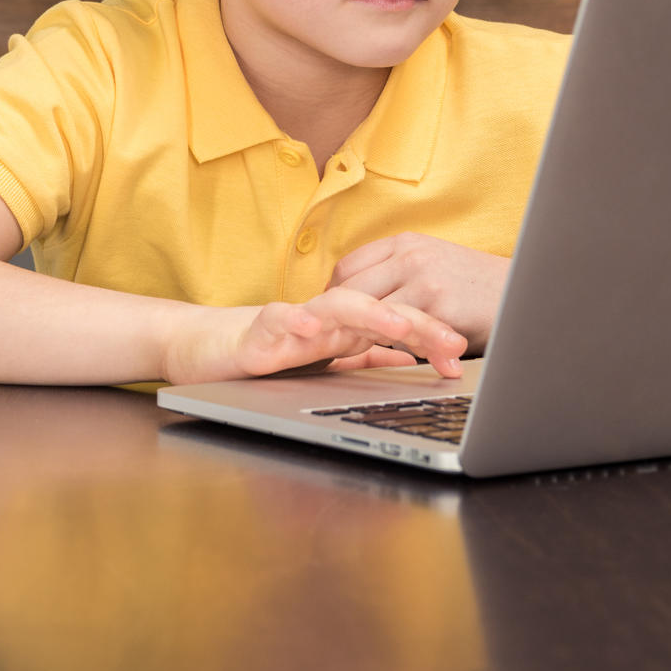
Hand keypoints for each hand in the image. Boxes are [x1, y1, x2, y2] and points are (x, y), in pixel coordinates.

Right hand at [161, 288, 466, 387]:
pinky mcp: (259, 329)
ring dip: (371, 314)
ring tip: (399, 325)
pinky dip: (296, 321)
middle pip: (381, 310)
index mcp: (346, 330)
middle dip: (420, 324)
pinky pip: (280, 319)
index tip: (462, 355)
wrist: (208, 348)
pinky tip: (311, 329)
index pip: (398, 326)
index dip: (432, 336)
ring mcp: (295, 322)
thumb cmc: (269, 355)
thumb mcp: (328, 362)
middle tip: (454, 343)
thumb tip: (410, 360)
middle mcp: (327, 320)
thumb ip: (366, 359)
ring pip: (339, 308)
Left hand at [328, 235, 509, 354]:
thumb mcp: (435, 263)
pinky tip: (401, 358)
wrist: (528, 293)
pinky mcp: (439, 307)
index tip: (337, 319)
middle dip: (342, 320)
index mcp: (406, 243)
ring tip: (367, 354)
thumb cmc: (478, 287)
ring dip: (367, 338)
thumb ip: (399, 272)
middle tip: (343, 344)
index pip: (346, 267)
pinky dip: (397, 351)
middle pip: (349, 291)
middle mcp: (411, 255)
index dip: (335, 297)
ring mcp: (424, 279)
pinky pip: (399, 335)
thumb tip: (357, 299)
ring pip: (370, 315)